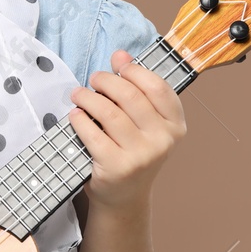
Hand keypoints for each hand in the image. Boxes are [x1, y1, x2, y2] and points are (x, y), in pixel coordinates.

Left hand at [66, 48, 186, 212]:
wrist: (124, 197)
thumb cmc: (133, 152)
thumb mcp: (144, 122)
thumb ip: (136, 88)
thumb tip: (121, 54)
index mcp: (175, 125)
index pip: (158, 87)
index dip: (135, 70)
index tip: (118, 64)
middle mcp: (162, 140)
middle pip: (131, 96)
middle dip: (106, 81)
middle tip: (94, 79)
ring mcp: (141, 156)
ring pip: (109, 113)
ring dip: (88, 97)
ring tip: (79, 94)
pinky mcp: (117, 167)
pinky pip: (93, 134)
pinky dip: (79, 120)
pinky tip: (75, 115)